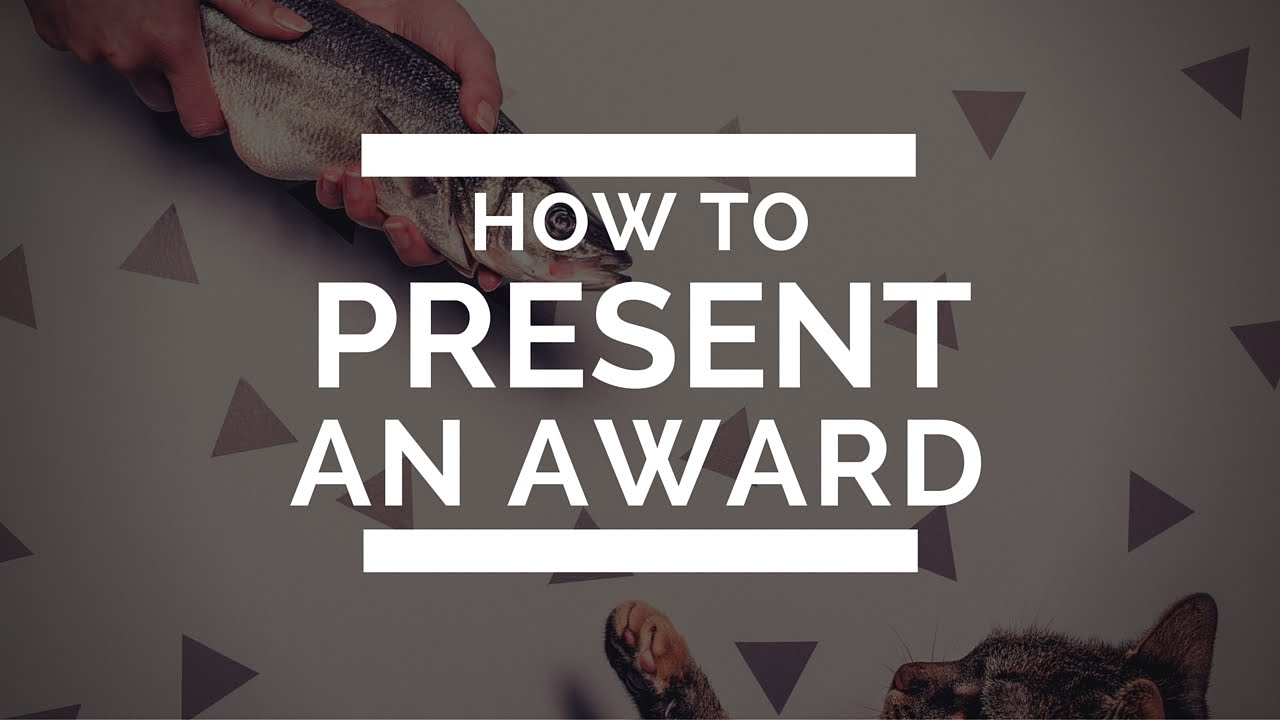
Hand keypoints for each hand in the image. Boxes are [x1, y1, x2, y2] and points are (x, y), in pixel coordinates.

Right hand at [23, 0, 311, 136]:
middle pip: (161, 98)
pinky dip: (96, 33)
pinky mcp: (56, 35)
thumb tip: (292, 29)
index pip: (198, 119)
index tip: (217, 106)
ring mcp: (88, 48)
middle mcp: (128, 55)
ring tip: (138, 12)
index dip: (211, 116)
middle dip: (172, 80)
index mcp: (170, 45)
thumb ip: (248, 9)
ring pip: (122, 71)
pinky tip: (105, 6)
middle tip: (175, 41)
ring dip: (132, 53)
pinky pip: (83, 48)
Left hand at [316, 0, 503, 290]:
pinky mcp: (331, 148)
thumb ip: (482, 77)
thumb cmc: (411, 10)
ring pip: (375, 218)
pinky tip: (334, 169)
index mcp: (456, 152)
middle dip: (416, 243)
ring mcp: (375, 162)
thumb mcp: (460, 39)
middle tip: (408, 222)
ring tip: (360, 177)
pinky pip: (330, 192)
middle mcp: (417, 166)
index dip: (486, 254)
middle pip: (426, 236)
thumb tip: (483, 120)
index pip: (478, 217)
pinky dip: (331, 189)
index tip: (488, 274)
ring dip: (368, 210)